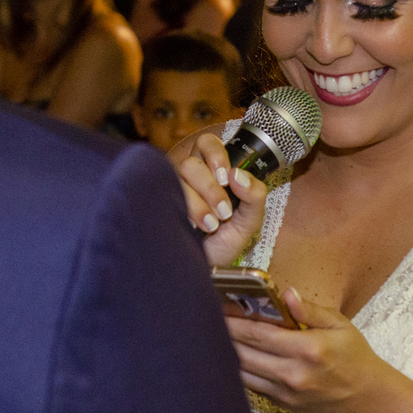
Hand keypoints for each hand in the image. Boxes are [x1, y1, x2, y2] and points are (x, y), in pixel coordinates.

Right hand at [175, 133, 268, 266]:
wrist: (204, 268)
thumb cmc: (224, 242)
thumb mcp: (250, 221)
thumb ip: (255, 195)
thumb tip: (237, 174)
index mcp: (211, 170)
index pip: (208, 144)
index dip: (216, 154)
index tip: (226, 177)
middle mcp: (189, 175)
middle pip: (193, 162)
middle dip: (212, 188)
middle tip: (224, 211)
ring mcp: (171, 187)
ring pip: (179, 177)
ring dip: (199, 203)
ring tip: (211, 225)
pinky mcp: (157, 201)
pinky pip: (165, 193)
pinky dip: (185, 210)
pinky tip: (192, 226)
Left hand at [226, 289, 382, 412]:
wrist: (369, 403)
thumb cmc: (356, 359)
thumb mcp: (340, 326)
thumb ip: (310, 310)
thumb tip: (286, 294)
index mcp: (307, 349)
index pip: (258, 333)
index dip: (234, 321)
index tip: (218, 309)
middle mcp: (293, 373)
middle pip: (243, 353)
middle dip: (223, 335)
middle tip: (210, 320)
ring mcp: (286, 393)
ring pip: (242, 372)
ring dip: (226, 354)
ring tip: (216, 336)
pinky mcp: (283, 405)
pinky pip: (251, 386)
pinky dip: (238, 371)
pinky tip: (233, 356)